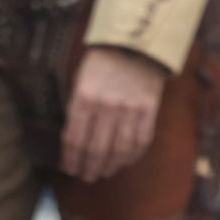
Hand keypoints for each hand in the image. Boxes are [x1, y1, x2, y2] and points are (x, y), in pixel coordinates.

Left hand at [61, 46, 167, 183]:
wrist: (135, 42)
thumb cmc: (102, 61)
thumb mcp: (81, 78)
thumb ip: (77, 107)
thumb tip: (73, 140)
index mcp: (84, 97)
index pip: (74, 140)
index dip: (71, 160)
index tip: (69, 169)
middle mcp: (106, 106)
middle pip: (96, 150)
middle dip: (89, 168)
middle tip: (86, 177)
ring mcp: (130, 109)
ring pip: (119, 151)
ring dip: (110, 167)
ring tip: (104, 172)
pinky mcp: (149, 110)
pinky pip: (140, 142)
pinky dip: (131, 156)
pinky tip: (124, 161)